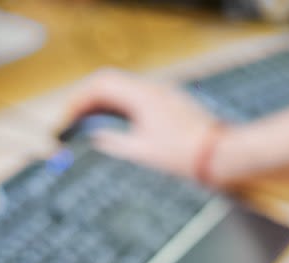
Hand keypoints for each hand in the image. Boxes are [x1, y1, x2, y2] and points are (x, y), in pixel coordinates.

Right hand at [65, 69, 220, 179]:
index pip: (100, 85)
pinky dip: (122, 108)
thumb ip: (113, 142)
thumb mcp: (141, 153)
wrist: (221, 154)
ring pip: (125, 89)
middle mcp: (153, 89)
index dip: (79, 100)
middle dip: (88, 100)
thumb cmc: (186, 154)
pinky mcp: (172, 103)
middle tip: (75, 121)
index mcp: (142, 96)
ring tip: (92, 126)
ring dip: (105, 104)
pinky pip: (139, 97)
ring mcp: (164, 94)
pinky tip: (119, 126)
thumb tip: (94, 137)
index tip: (68, 119)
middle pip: (110, 82)